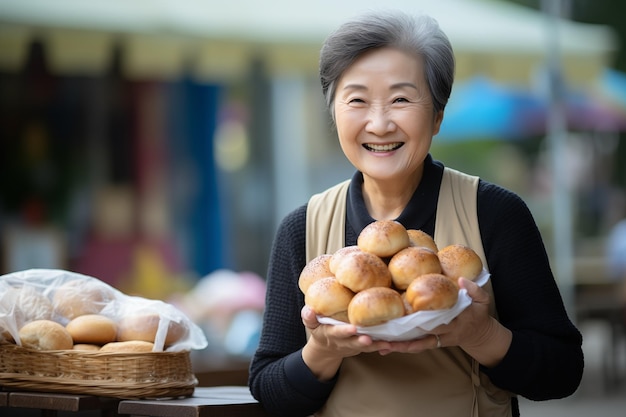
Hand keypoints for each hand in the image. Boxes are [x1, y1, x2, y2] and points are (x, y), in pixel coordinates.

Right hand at [301, 305, 392, 379]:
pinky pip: (373, 347)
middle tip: (369, 338)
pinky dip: (382, 346)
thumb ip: (309, 317)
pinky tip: (392, 342)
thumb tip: (308, 310)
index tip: (352, 328)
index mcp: (331, 334)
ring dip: (376, 345)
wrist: (327, 349)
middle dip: (361, 341)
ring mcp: (354, 345)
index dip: (344, 331)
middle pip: (353, 342)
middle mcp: (344, 341)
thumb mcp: (311, 325)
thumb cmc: (321, 330)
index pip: (337, 332)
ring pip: (366, 347)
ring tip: (386, 343)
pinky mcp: (363, 347)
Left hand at [382, 278, 511, 366]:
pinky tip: (386, 348)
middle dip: (405, 337)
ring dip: (400, 346)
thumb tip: (460, 279)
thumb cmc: (478, 313)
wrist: (481, 335)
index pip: (440, 320)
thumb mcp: (483, 300)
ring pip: (418, 345)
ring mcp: (438, 340)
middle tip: (386, 336)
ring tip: (381, 346)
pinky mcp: (433, 343)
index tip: (409, 315)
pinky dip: (402, 347)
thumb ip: (474, 289)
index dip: (425, 319)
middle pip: (423, 336)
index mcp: (457, 321)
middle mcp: (446, 333)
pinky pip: (417, 346)